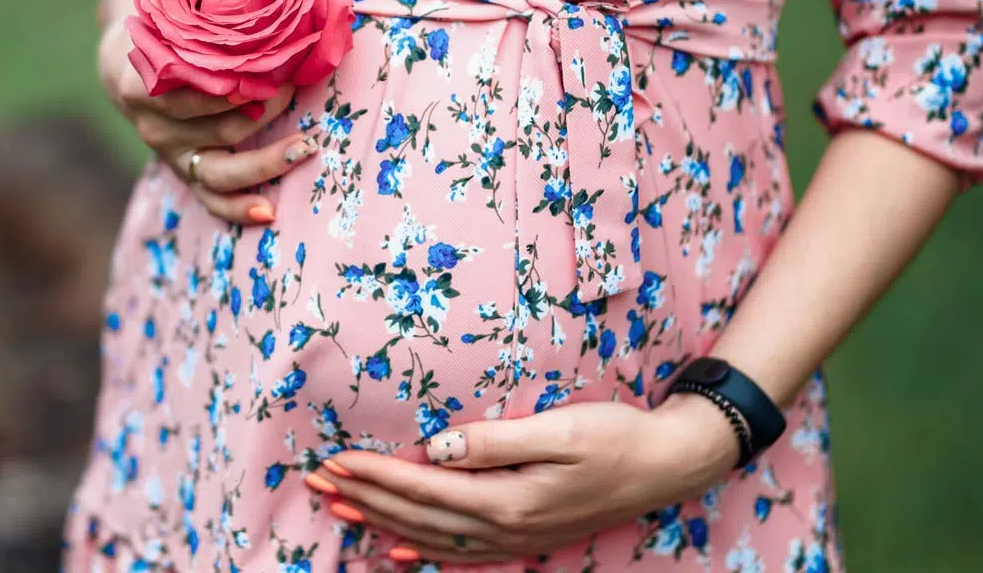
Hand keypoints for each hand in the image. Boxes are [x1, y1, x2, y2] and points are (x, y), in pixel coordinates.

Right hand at [98, 20, 316, 223]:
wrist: (126, 65)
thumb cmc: (164, 24)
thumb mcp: (169, 2)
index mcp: (142, 79)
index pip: (190, 88)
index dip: (233, 79)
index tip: (271, 63)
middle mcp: (154, 122)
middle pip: (218, 126)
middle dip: (264, 109)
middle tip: (292, 89)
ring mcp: (169, 152)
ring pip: (220, 169)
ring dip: (267, 160)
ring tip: (305, 146)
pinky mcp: (185, 171)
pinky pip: (211, 199)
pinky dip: (239, 208)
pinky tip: (269, 211)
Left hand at [304, 397, 738, 564]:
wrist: (664, 466)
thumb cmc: (614, 437)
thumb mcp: (560, 429)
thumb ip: (495, 441)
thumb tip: (436, 446)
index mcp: (508, 499)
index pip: (423, 486)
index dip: (375, 475)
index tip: (335, 460)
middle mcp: (505, 529)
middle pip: (417, 516)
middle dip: (364, 499)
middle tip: (317, 482)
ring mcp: (514, 541)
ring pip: (431, 537)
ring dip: (381, 523)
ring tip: (340, 509)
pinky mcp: (524, 539)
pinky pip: (460, 553)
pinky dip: (423, 551)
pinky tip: (398, 552)